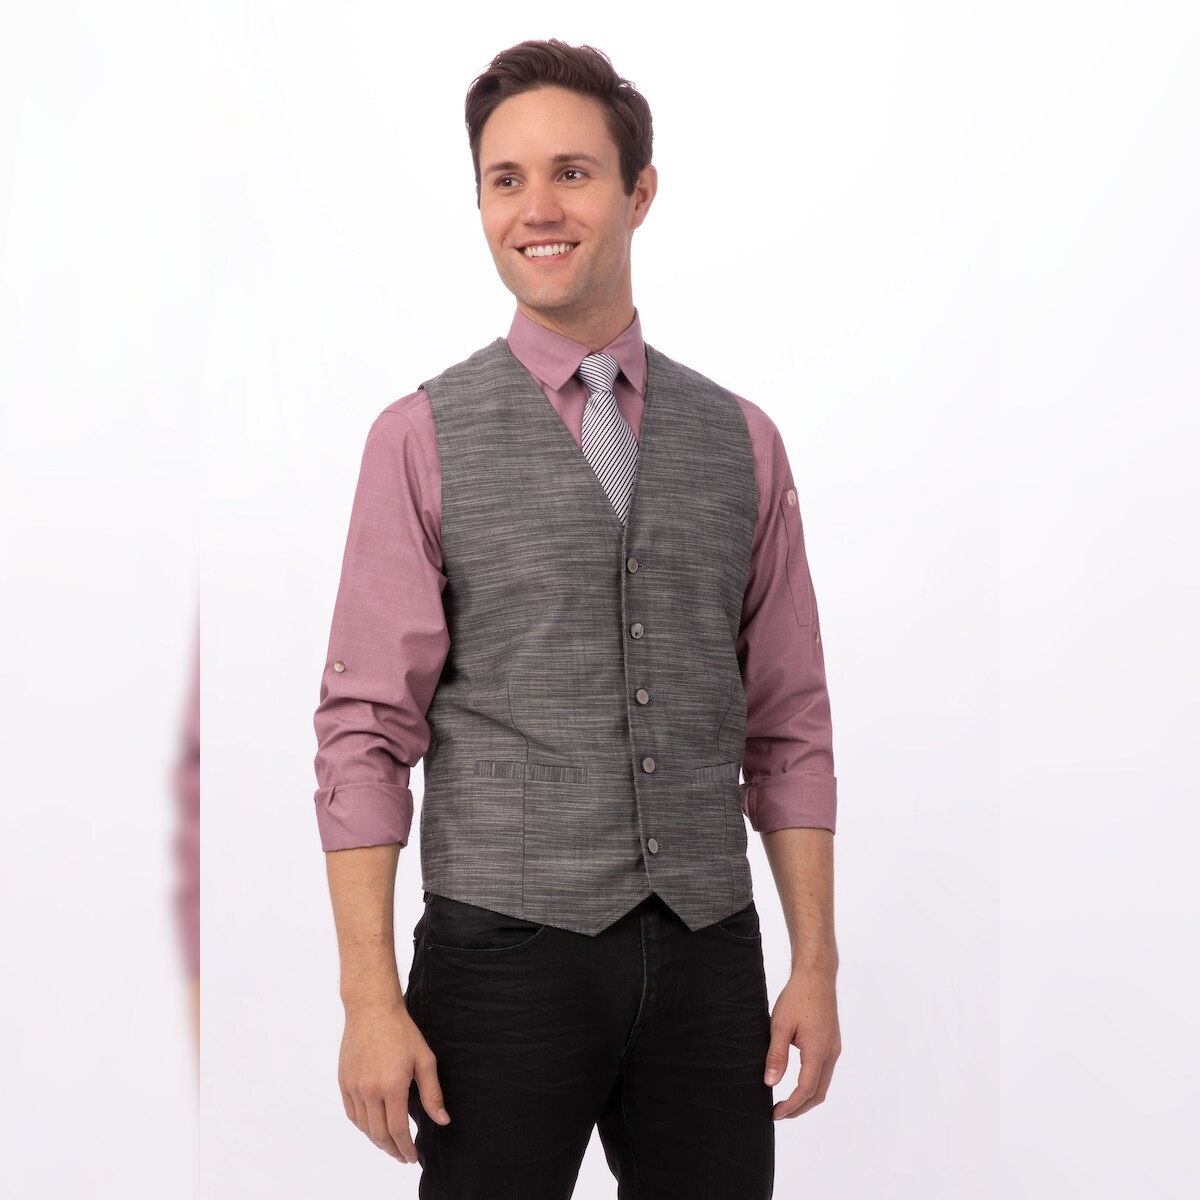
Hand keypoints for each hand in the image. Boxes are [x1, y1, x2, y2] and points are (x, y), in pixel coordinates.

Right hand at [338, 1001, 449, 1162]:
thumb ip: (432, 1093)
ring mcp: (354, 1087)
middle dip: (393, 1150)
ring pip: (364, 1127)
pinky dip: (362, 1126)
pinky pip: (352, 1114)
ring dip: (377, 1140)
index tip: (412, 1157)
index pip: (398, 1130)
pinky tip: (372, 1127)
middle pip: (379, 1134)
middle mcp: (370, 1091)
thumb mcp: (424, 1059)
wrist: (371, 1008)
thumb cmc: (401, 1030)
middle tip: (403, 1156)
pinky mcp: (343, 1081)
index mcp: (392, 1086)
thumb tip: (442, 1120)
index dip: (406, 1148)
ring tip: (390, 1145)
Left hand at [763, 967, 840, 1118]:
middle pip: (818, 1093)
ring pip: (823, 1083)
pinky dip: (812, 1083)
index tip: (775, 1114)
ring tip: (787, 1102)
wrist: (816, 976)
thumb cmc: (797, 997)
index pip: (806, 1089)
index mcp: (818, 1051)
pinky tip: (798, 1082)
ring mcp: (834, 1048)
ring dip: (806, 1097)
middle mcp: (831, 1053)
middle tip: (780, 1113)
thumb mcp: (780, 1025)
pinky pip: (824, 1071)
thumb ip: (776, 1055)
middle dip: (800, 1107)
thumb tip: (770, 1082)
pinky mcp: (832, 1043)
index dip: (791, 1106)